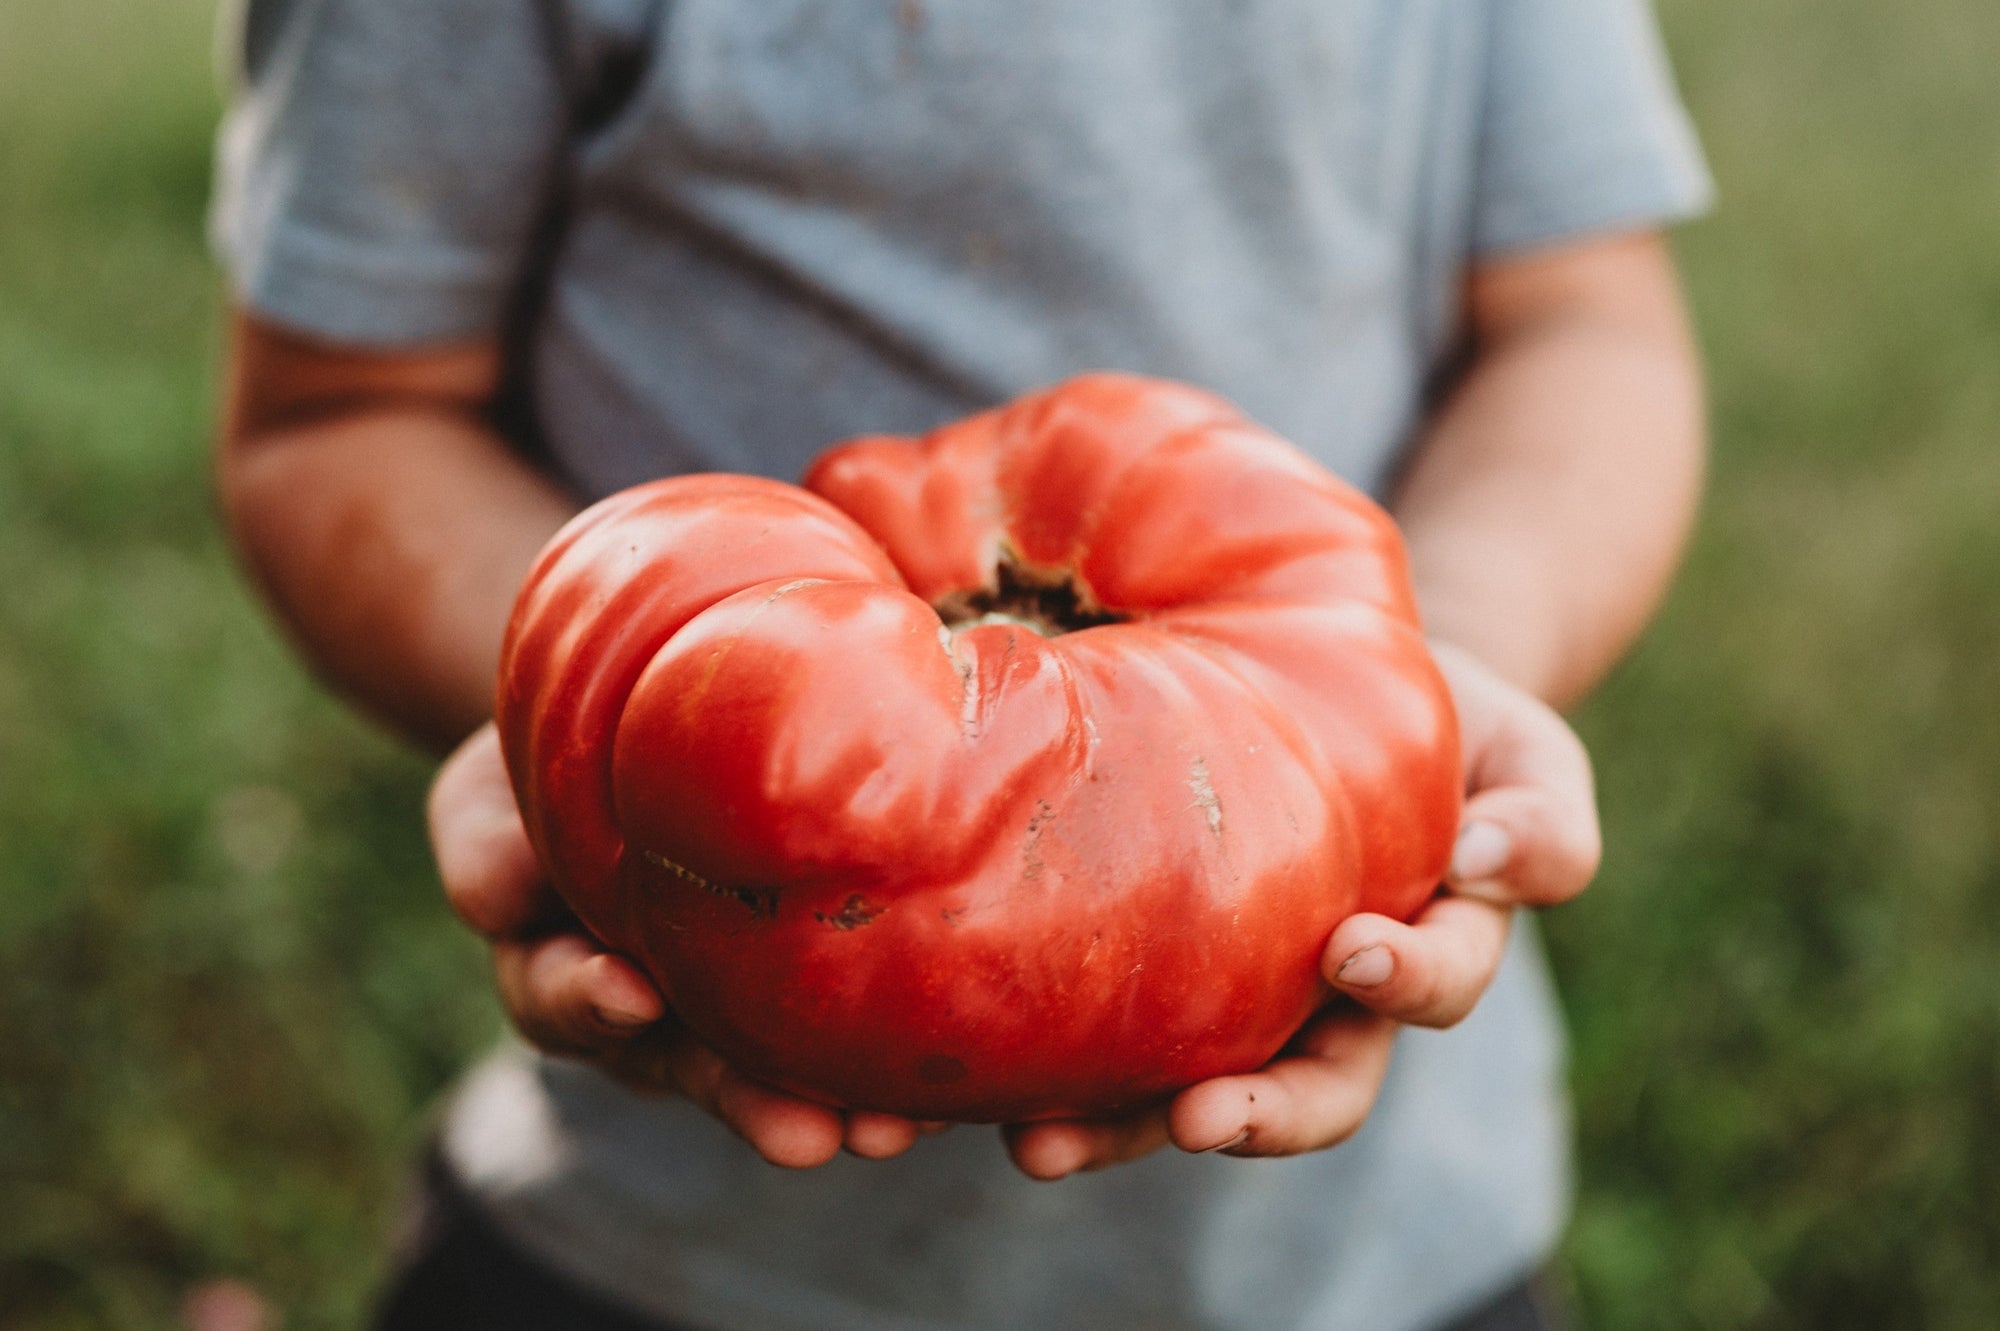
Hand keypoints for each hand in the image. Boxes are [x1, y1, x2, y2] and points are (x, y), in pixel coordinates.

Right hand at [428, 724, 944, 1168]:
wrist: (648, 712)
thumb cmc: (560, 749)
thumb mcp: (498, 782)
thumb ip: (486, 839)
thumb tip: (496, 892)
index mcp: (565, 967)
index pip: (568, 999)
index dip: (593, 1003)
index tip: (632, 994)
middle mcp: (656, 1010)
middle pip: (695, 1069)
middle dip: (750, 1104)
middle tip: (803, 1138)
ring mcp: (737, 1005)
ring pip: (784, 1070)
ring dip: (838, 1103)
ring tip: (892, 1132)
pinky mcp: (816, 982)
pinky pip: (851, 1031)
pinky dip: (894, 1059)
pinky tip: (947, 1088)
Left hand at [1003, 641, 1599, 1179]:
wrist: (1335, 683)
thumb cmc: (1444, 722)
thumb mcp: (1519, 757)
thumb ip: (1542, 817)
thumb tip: (1492, 863)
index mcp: (1420, 954)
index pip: (1422, 993)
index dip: (1400, 985)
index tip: (1352, 951)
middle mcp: (1320, 999)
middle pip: (1299, 1089)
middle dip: (1248, 1115)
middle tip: (1192, 1121)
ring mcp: (1226, 988)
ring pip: (1176, 1085)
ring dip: (1113, 1128)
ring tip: (1036, 1143)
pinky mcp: (1137, 961)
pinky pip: (1091, 1027)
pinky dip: (1032, 1064)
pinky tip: (960, 1085)